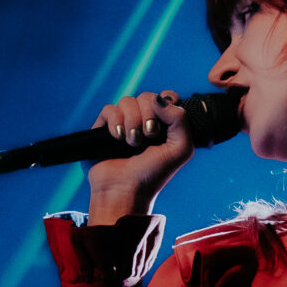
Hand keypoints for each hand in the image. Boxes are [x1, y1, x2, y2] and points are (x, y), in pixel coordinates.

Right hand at [86, 89, 193, 222]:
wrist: (126, 190)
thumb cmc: (154, 174)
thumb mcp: (181, 149)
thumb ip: (181, 119)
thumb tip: (158, 98)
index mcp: (164, 124)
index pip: (167, 96)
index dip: (166, 102)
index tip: (165, 122)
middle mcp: (144, 120)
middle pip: (146, 96)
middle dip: (148, 115)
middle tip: (149, 136)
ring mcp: (124, 123)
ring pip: (127, 101)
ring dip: (132, 121)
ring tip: (132, 143)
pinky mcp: (105, 127)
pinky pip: (109, 109)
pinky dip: (115, 122)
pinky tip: (118, 138)